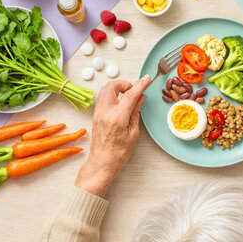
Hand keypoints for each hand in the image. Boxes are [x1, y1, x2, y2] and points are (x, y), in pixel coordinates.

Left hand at [75, 75, 150, 196]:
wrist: (102, 163)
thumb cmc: (118, 153)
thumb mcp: (133, 133)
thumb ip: (136, 112)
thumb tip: (140, 98)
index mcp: (117, 118)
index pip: (130, 94)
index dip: (140, 85)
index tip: (146, 79)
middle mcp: (105, 112)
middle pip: (112, 86)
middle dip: (124, 83)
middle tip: (134, 90)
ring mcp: (98, 113)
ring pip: (105, 89)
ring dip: (117, 88)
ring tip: (127, 97)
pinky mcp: (95, 115)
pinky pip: (102, 98)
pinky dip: (112, 95)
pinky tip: (120, 103)